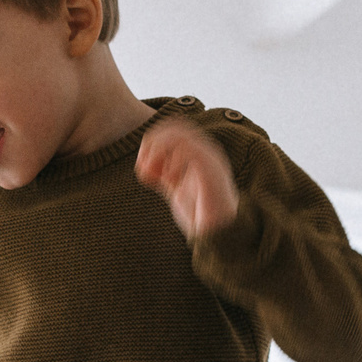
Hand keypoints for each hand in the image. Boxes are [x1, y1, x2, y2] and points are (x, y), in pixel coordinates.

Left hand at [136, 119, 238, 237]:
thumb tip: (144, 165)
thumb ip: (163, 174)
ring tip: (153, 173)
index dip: (152, 141)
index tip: (143, 167)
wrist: (219, 235)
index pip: (173, 128)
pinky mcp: (210, 170)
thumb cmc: (200, 214)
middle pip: (175, 126)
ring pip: (179, 135)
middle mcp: (207, 150)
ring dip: (158, 151)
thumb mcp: (175, 188)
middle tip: (145, 168)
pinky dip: (170, 163)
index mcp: (199, 152)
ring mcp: (210, 159)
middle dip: (153, 143)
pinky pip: (188, 151)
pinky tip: (168, 179)